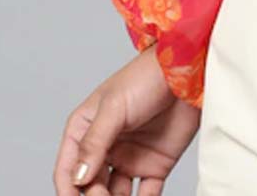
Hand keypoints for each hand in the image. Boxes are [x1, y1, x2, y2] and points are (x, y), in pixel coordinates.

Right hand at [53, 42, 201, 194]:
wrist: (189, 72)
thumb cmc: (146, 76)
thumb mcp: (114, 106)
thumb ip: (95, 142)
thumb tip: (78, 178)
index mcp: (86, 129)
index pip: (68, 169)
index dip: (68, 190)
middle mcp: (106, 148)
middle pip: (90, 187)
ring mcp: (130, 158)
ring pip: (115, 195)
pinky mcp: (155, 166)